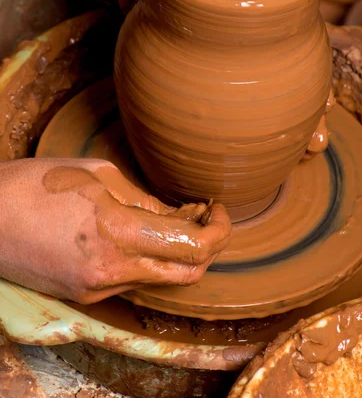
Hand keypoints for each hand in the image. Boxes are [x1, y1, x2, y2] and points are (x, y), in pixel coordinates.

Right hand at [0, 158, 230, 303]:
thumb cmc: (35, 185)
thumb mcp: (97, 175)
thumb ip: (144, 200)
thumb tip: (177, 215)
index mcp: (116, 232)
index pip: (191, 246)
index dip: (218, 230)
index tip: (217, 209)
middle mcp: (111, 270)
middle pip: (187, 275)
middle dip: (208, 247)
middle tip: (207, 217)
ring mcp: (97, 289)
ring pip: (161, 280)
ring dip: (179, 254)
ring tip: (177, 220)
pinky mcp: (86, 295)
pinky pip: (133, 281)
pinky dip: (150, 261)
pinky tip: (145, 236)